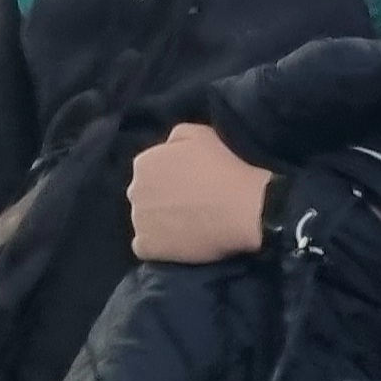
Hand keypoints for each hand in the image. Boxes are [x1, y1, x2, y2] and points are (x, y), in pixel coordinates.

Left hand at [129, 123, 271, 263]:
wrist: (246, 209)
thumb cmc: (226, 169)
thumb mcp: (202, 134)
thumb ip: (175, 137)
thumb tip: (167, 147)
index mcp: (144, 163)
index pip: (149, 172)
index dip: (170, 179)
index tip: (190, 184)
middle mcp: (134, 190)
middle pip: (144, 197)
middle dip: (161, 200)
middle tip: (190, 204)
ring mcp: (138, 221)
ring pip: (144, 222)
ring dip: (160, 223)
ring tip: (189, 225)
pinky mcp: (147, 247)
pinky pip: (146, 246)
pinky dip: (160, 246)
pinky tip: (182, 241)